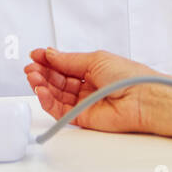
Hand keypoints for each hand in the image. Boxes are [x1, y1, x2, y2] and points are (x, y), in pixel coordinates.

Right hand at [24, 47, 157, 132]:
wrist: (142, 98)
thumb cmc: (128, 76)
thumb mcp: (95, 59)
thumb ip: (68, 60)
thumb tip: (48, 53)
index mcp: (93, 69)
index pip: (65, 65)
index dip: (49, 60)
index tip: (35, 55)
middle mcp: (87, 86)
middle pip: (57, 80)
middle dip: (42, 73)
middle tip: (30, 68)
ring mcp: (83, 102)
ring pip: (55, 95)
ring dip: (42, 85)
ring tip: (33, 77)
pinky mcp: (81, 118)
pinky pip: (59, 110)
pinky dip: (47, 100)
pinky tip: (40, 91)